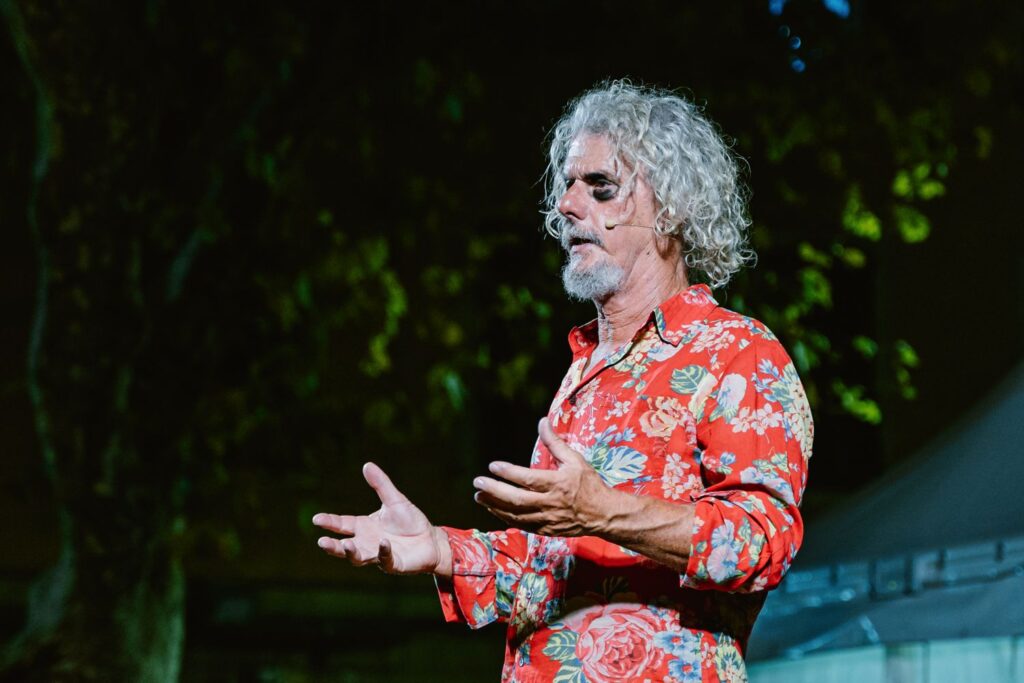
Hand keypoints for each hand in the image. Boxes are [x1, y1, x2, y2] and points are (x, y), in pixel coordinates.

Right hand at [313, 462, 450, 575]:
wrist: (430, 539)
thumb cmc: (410, 521)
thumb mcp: (394, 500)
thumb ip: (380, 484)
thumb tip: (367, 464)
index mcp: (363, 527)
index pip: (342, 524)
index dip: (329, 522)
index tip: (317, 519)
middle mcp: (367, 542)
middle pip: (344, 546)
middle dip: (333, 546)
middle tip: (322, 542)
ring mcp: (378, 555)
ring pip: (359, 558)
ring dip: (352, 553)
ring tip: (346, 545)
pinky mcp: (393, 564)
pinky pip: (385, 560)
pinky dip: (383, 552)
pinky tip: (383, 543)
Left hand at [472, 417, 613, 535]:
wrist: (602, 514)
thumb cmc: (588, 484)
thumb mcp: (575, 460)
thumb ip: (555, 442)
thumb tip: (542, 421)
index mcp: (558, 484)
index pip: (529, 479)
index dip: (509, 473)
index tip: (493, 466)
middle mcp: (551, 504)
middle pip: (518, 500)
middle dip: (495, 491)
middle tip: (478, 482)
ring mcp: (547, 520)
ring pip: (516, 515)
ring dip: (495, 506)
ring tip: (479, 496)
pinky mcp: (545, 530)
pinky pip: (521, 525)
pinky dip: (505, 517)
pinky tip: (494, 509)